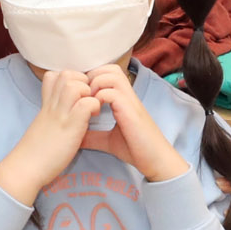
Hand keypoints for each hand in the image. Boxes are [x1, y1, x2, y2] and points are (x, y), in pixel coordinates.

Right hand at [0, 69, 99, 204]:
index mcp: (46, 105)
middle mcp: (52, 106)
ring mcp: (60, 115)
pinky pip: (85, 104)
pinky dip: (93, 106)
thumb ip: (53, 117)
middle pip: (66, 74)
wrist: (25, 169)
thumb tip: (65, 114)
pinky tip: (92, 118)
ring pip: (75, 85)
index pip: (53, 75)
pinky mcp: (69, 127)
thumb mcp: (43, 127)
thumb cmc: (36, 153)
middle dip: (82, 81)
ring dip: (88, 92)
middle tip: (87, 99)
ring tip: (90, 107)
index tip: (77, 94)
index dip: (70, 79)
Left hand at [86, 66, 187, 183]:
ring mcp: (130, 102)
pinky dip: (100, 98)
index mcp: (123, 99)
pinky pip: (113, 93)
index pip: (108, 73)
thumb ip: (93, 136)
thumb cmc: (136, 150)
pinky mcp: (131, 112)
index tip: (82, 96)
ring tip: (90, 102)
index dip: (92, 78)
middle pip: (110, 68)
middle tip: (84, 96)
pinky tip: (96, 112)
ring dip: (96, 85)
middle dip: (93, 77)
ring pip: (112, 75)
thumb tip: (76, 137)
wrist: (155, 161)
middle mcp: (128, 96)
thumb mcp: (108, 141)